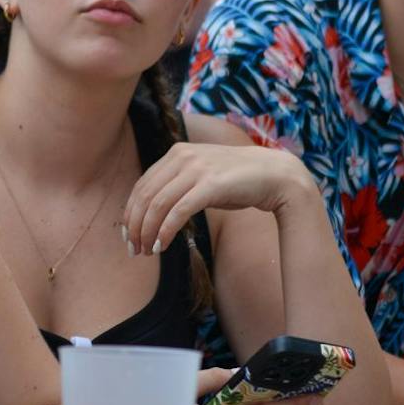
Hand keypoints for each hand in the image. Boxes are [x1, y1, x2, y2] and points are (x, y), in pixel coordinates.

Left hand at [123, 142, 314, 255]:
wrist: (275, 175)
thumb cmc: (237, 181)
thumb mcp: (202, 177)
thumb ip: (178, 186)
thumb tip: (152, 211)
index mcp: (176, 153)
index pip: (142, 185)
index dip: (130, 212)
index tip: (128, 234)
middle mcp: (182, 157)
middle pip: (145, 196)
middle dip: (135, 225)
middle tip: (134, 248)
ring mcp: (197, 169)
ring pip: (158, 204)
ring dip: (148, 232)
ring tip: (147, 251)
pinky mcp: (210, 185)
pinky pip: (178, 211)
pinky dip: (166, 231)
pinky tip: (162, 245)